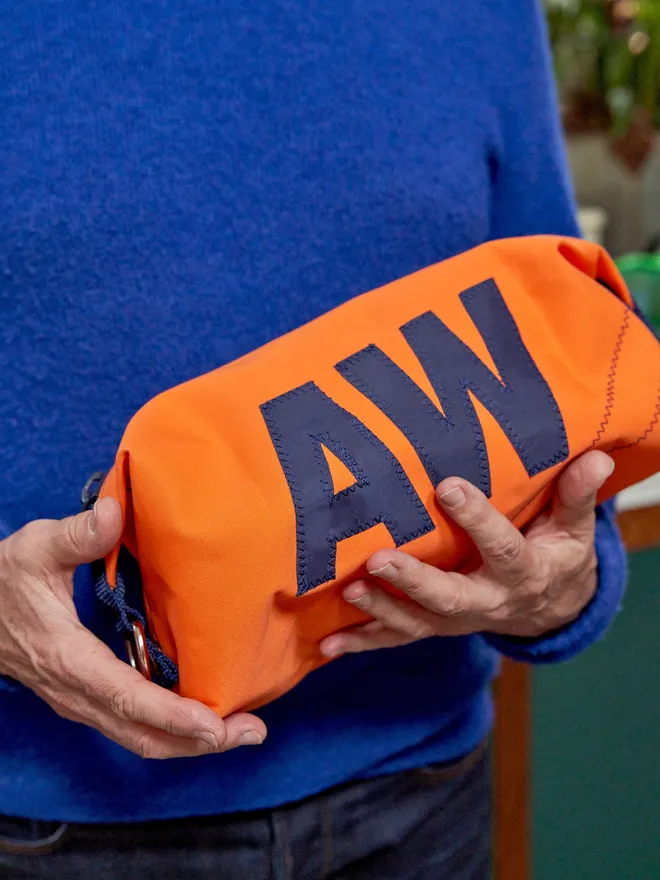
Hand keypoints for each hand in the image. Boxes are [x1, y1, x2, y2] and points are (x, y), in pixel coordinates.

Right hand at [0, 498, 265, 757]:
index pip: (127, 698)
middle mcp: (79, 694)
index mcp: (70, 661)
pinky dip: (172, 728)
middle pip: (143, 735)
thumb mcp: (36, 549)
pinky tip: (203, 714)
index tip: (215, 725)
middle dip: (199, 742)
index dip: (173, 715)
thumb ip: (77, 534)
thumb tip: (114, 513)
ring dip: (190, 741)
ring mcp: (83, 701)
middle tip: (251, 734)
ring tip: (240, 732)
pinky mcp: (89, 698)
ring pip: (140, 738)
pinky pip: (134, 725)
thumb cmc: (6, 580)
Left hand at [320, 451, 614, 655]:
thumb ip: (575, 496)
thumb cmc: (557, 556)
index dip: (477, 518)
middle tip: (378, 559)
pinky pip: (399, 640)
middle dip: (414, 580)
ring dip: (382, 610)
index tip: (447, 485)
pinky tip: (328, 643)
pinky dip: (364, 642)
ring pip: (419, 623)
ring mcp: (458, 621)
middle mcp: (488, 603)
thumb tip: (597, 458)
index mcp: (524, 574)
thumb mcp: (573, 528)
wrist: (550, 607)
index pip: (502, 547)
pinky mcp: (436, 628)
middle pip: (451, 597)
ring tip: (350, 589)